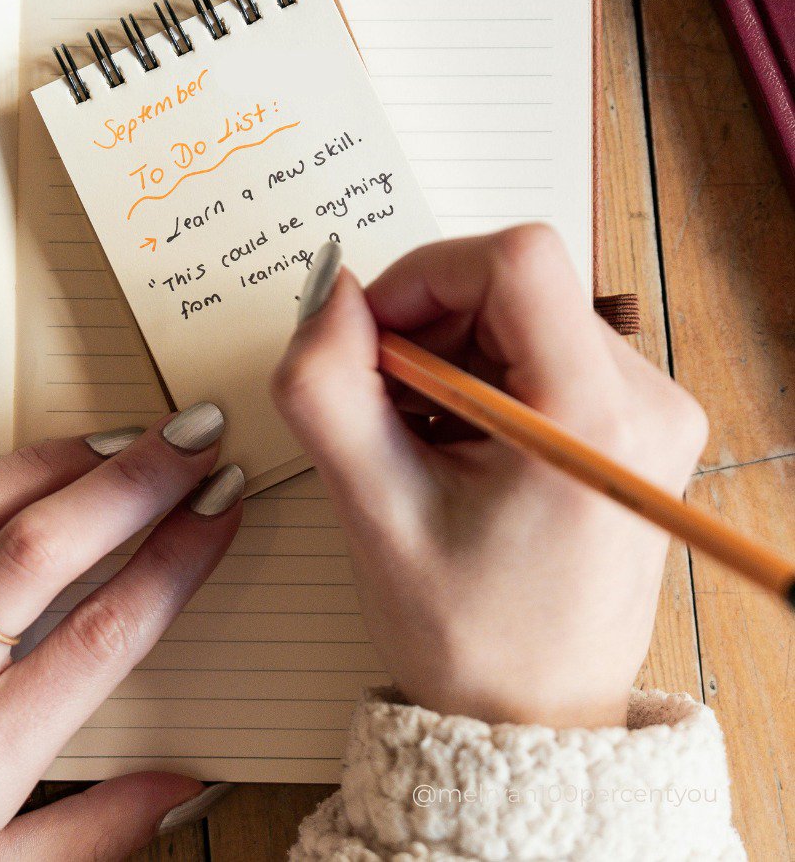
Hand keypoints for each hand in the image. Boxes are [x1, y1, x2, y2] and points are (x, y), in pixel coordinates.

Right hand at [272, 226, 707, 728]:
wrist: (529, 719)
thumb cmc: (464, 635)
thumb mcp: (372, 508)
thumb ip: (327, 386)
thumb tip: (333, 292)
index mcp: (594, 420)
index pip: (515, 260)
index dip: (426, 277)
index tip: (375, 339)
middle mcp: (647, 402)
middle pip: (516, 285)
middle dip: (430, 328)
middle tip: (389, 410)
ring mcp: (651, 412)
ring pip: (524, 312)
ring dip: (451, 356)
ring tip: (424, 441)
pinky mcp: (638, 422)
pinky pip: (545, 348)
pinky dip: (482, 376)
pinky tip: (458, 444)